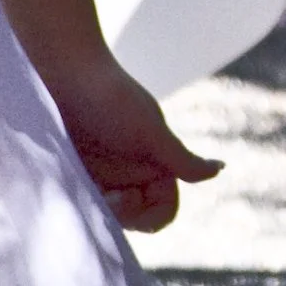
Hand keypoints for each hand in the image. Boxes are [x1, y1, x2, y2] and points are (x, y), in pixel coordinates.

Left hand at [47, 56, 220, 233]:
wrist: (63, 69)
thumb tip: (222, 168)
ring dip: (102, 211)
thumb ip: (183, 159)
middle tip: (105, 198)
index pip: (164, 210)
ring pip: (110, 211)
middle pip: (136, 216)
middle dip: (124, 215)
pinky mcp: (76, 167)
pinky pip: (85, 198)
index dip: (150, 216)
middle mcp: (133, 171)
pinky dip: (82, 201)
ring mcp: (104, 171)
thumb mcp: (151, 132)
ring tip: (86, 192)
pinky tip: (72, 188)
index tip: (126, 198)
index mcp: (158, 165)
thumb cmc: (111, 98)